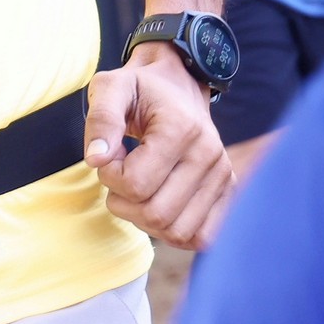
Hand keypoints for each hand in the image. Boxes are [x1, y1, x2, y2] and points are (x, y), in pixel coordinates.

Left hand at [84, 44, 236, 248]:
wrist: (179, 86)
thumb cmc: (140, 89)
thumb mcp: (111, 88)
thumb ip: (101, 119)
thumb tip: (96, 160)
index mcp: (182, 129)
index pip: (135, 184)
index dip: (109, 177)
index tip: (110, 156)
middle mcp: (209, 155)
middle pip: (157, 214)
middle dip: (124, 202)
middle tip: (120, 175)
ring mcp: (223, 176)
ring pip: (177, 232)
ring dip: (145, 220)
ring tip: (138, 189)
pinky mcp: (227, 192)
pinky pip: (202, 237)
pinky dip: (173, 232)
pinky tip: (157, 206)